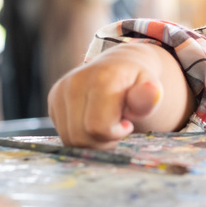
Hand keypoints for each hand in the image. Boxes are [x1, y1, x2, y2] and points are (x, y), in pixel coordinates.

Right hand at [47, 43, 192, 147]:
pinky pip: (63, 133)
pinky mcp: (53, 99)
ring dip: (91, 141)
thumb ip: (149, 97)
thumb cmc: (138, 82)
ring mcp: (61, 90)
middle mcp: (75, 82)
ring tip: (106, 124)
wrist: (120, 64)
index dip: (114, 134)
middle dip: (102, 142)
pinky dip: (80, 134)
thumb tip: (152, 90)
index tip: (126, 124)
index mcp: (101, 79)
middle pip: (80, 137)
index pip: (97, 127)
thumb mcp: (150, 89)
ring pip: (69, 139)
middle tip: (117, 128)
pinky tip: (92, 120)